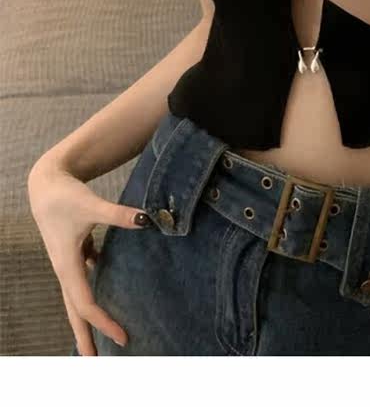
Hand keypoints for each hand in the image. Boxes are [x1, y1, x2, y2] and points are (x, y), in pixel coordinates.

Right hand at [26, 160, 149, 354]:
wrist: (46, 181)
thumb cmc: (64, 195)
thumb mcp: (91, 205)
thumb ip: (118, 214)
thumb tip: (147, 219)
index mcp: (67, 266)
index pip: (86, 305)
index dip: (104, 323)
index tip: (123, 337)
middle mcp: (66, 269)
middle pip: (75, 312)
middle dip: (85, 338)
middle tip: (97, 363)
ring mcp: (68, 262)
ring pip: (78, 297)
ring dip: (88, 317)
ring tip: (102, 334)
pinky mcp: (73, 251)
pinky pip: (84, 278)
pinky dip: (94, 289)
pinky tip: (108, 284)